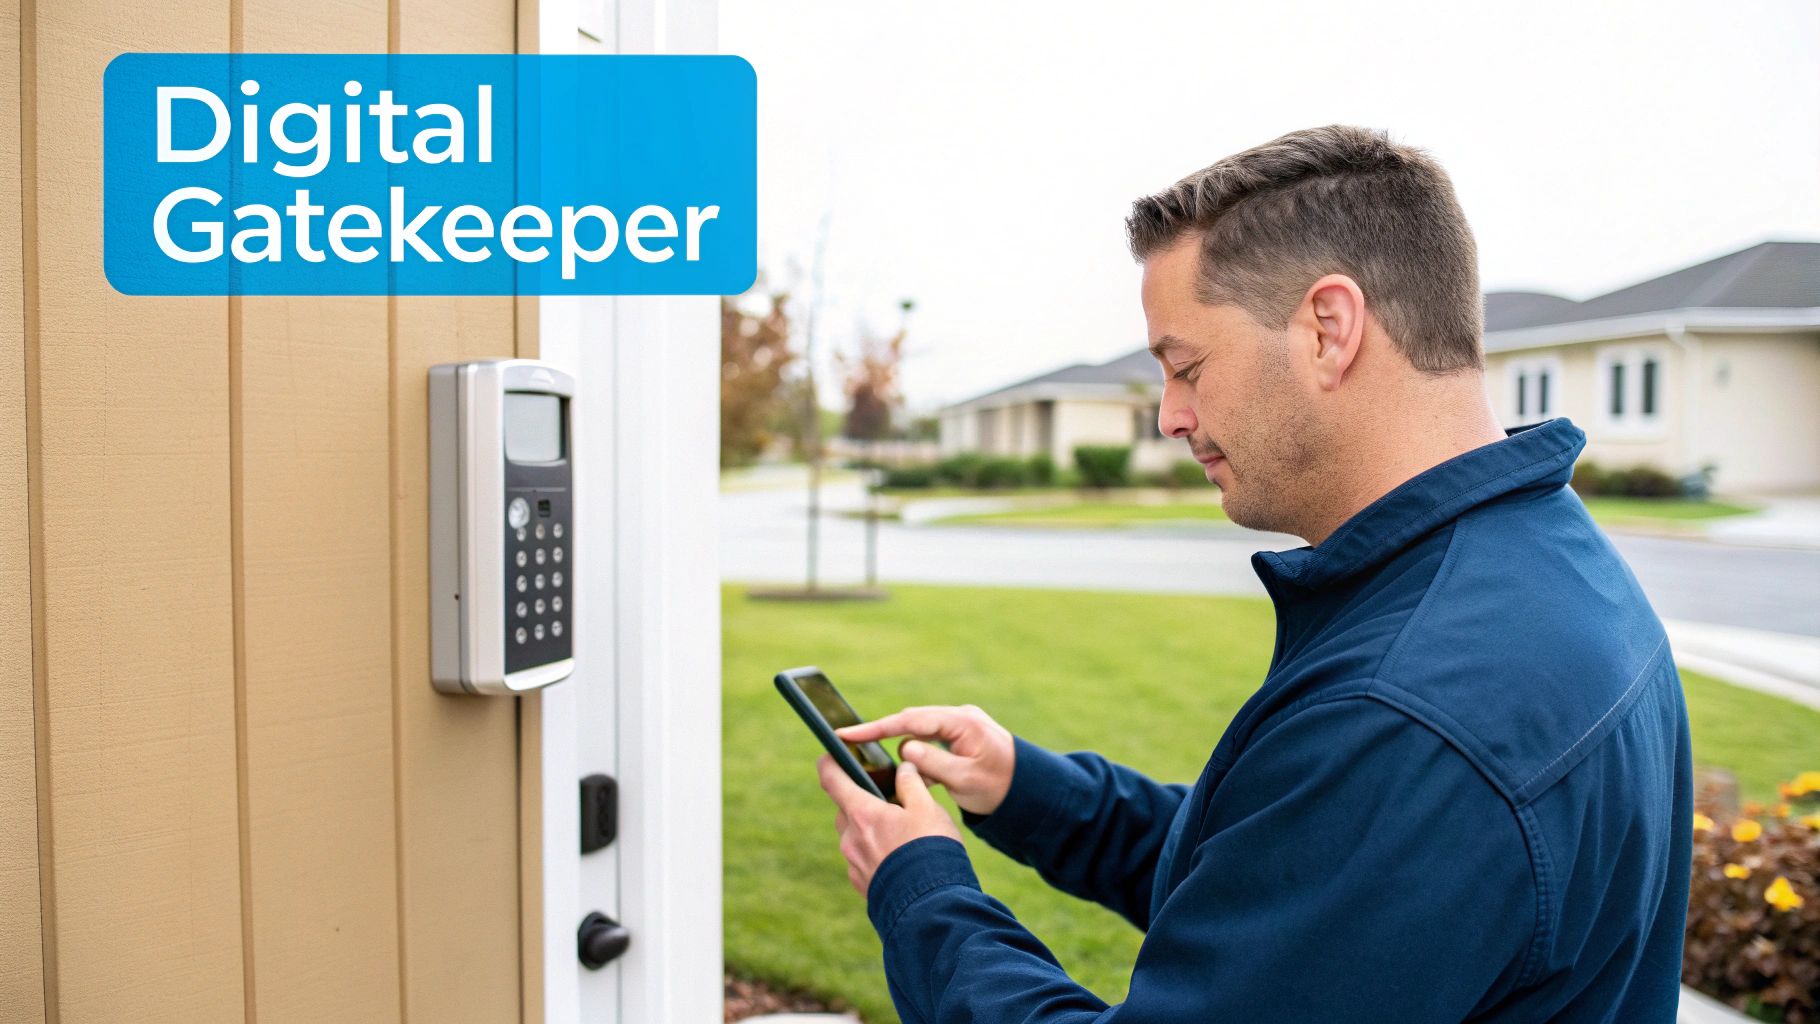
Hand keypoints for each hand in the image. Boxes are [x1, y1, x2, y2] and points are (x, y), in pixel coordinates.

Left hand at [818, 755, 961, 894]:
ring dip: (870, 829)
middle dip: (863, 800)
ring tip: (902, 833)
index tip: (833, 754)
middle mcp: (850, 838)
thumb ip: (911, 784)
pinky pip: (862, 859)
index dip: (829, 761)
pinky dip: (876, 852)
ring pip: (855, 835)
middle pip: (846, 808)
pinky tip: (901, 858)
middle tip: (890, 799)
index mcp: (862, 813)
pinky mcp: (861, 884)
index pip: (830, 778)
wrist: (932, 904)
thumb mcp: (927, 808)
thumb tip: (903, 769)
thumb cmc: (931, 850)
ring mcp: (853, 863)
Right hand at [835, 704, 1015, 816]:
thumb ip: (934, 763)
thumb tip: (905, 749)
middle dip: (881, 735)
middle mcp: (958, 717)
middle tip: (849, 745)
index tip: (848, 733)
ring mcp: (958, 725)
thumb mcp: (966, 780)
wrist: (1029, 791)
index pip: (910, 721)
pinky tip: (915, 779)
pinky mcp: (958, 738)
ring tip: (891, 773)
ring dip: (906, 755)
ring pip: (919, 735)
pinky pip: (930, 744)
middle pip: (909, 722)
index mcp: (961, 722)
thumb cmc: (1001, 787)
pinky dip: (920, 761)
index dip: (876, 727)